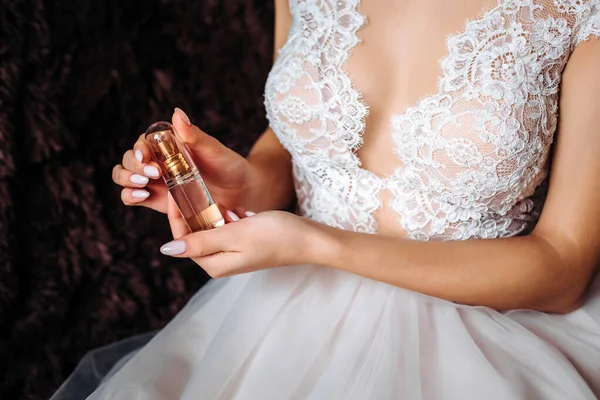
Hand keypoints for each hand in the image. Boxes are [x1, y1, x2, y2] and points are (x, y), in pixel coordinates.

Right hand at [112, 108, 251, 212]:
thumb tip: (177, 113)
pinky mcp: (156, 200)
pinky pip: (132, 198)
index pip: (143, 142)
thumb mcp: (214, 150)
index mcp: (167, 145)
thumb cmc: (228, 166)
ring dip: (127, 179)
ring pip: (124, 176)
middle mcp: (156, 161)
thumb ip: (194, 135)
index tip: (146, 156)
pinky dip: (130, 196)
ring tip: (144, 186)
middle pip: (128, 159)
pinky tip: (143, 196)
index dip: (139, 148)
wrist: (240, 191)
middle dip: (134, 166)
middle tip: (153, 174)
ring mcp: (154, 181)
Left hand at [159, 195, 326, 277]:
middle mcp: (222, 262)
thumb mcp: (235, 235)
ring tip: (219, 198)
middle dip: (194, 213)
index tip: (176, 193)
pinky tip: (239, 209)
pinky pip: (227, 228)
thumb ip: (202, 241)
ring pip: (211, 229)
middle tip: (192, 189)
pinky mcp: (245, 245)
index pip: (183, 240)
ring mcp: (234, 254)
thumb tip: (167, 249)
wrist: (309, 239)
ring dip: (213, 213)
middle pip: (195, 235)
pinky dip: (229, 216)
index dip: (177, 217)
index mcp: (215, 264)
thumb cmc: (276, 236)